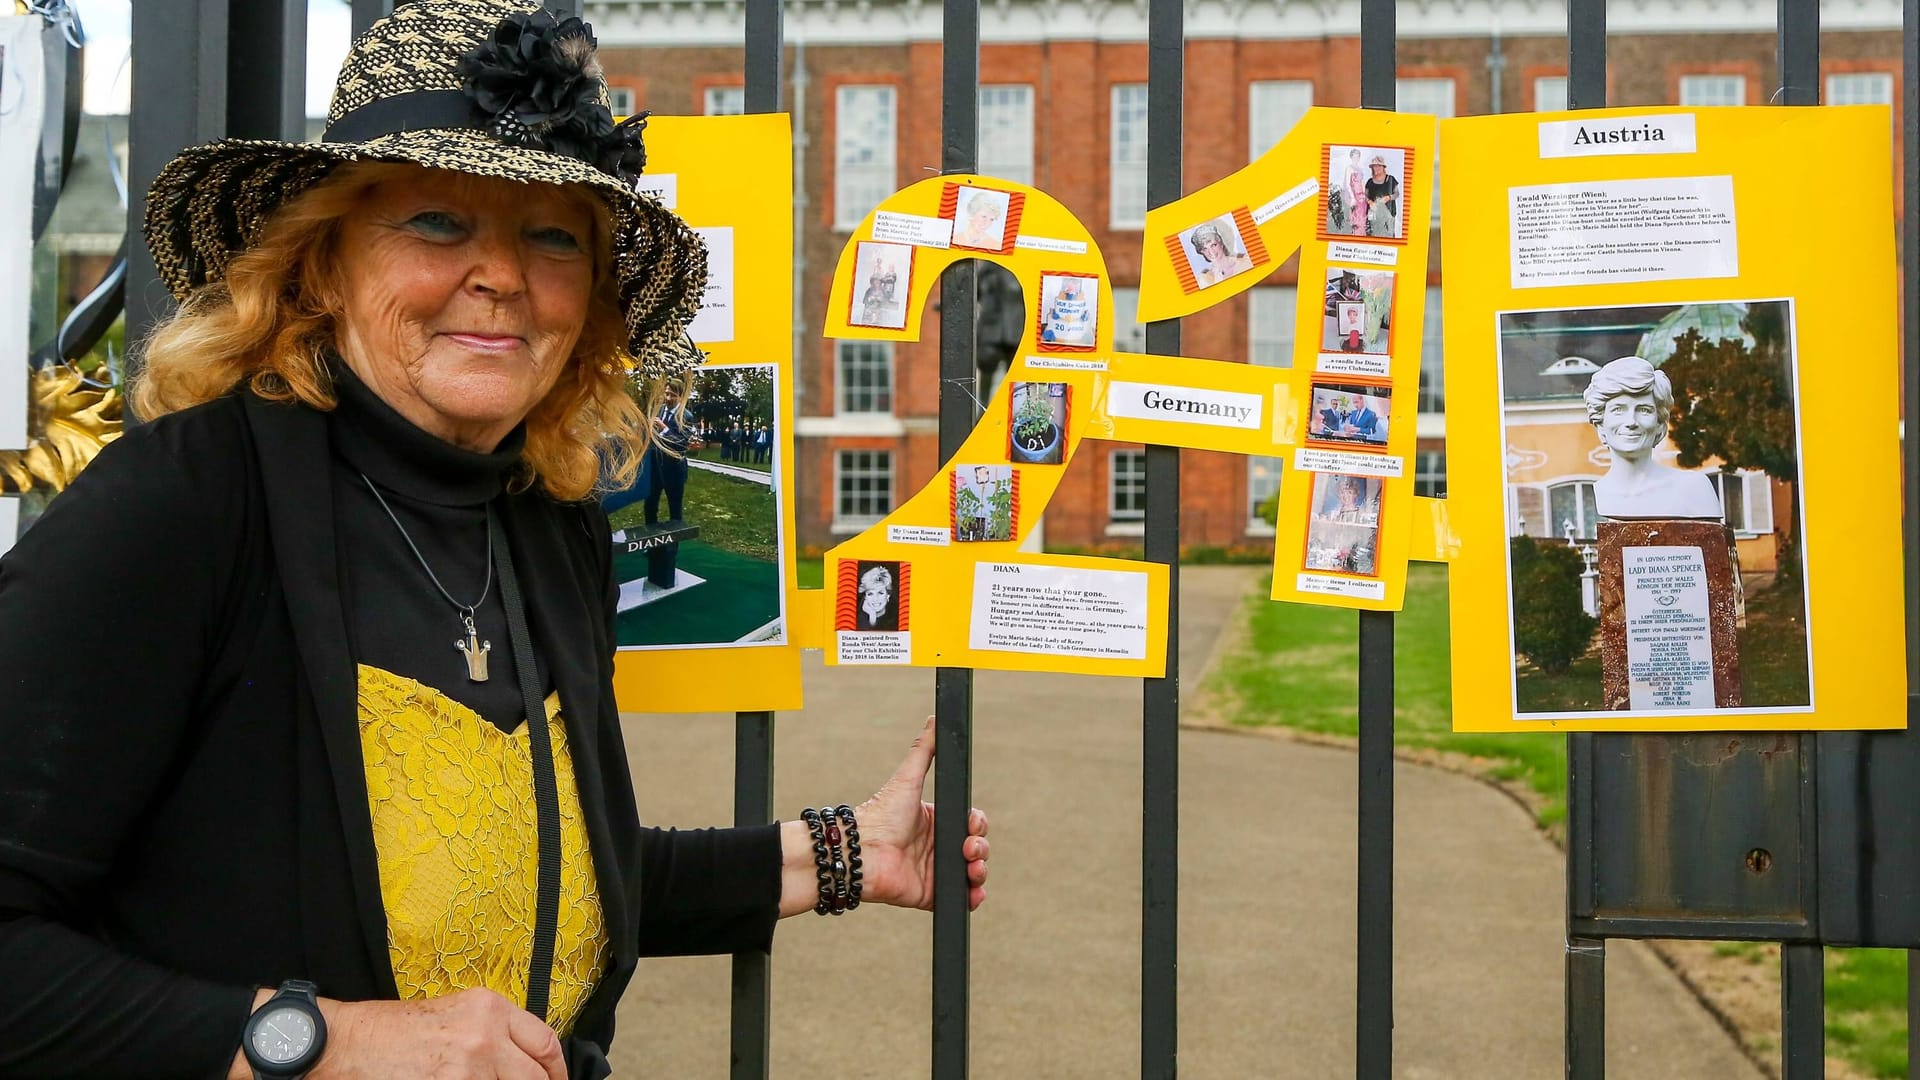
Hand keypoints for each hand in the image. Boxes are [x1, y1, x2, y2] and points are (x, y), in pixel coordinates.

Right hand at [300, 989, 565, 1079]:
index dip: (556, 1070)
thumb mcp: (453, 1014)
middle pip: (536, 1077)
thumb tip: (520, 1062)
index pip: (546, 1043)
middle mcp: (485, 1036)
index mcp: (489, 1008)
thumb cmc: (389, 1030)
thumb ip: (492, 1032)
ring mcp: (468, 1070)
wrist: (343, 1045)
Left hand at [854, 716, 989, 911]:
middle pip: (977, 848)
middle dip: (982, 849)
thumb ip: (923, 750)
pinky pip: (960, 899)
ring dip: (980, 871)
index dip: (977, 826)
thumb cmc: (881, 815)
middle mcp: (937, 846)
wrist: (861, 852)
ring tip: (972, 869)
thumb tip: (935, 718)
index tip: (973, 825)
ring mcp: (935, 871)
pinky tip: (973, 893)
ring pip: (973, 873)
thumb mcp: (907, 779)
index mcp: (935, 821)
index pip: (970, 824)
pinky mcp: (931, 894)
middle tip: (969, 849)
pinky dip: (972, 898)